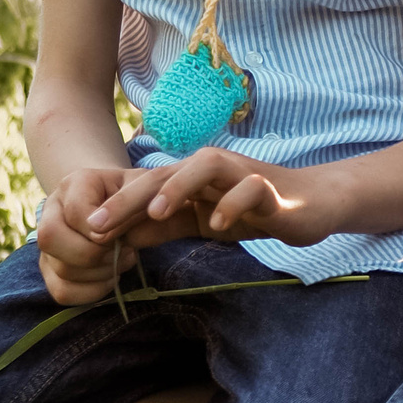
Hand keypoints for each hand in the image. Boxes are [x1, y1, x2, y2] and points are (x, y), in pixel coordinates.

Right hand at [38, 166, 152, 305]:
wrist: (123, 203)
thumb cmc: (136, 194)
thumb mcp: (143, 187)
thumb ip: (128, 203)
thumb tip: (100, 235)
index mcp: (73, 184)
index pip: (75, 211)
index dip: (100, 230)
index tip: (123, 234)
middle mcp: (51, 209)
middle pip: (49, 238)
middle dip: (92, 253)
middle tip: (122, 251)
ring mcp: (47, 242)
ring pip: (58, 268)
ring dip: (98, 273)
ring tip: (120, 260)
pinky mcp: (51, 268)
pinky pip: (62, 292)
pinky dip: (91, 292)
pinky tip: (110, 277)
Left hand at [101, 148, 326, 247]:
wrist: (314, 203)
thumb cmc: (256, 210)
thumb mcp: (203, 220)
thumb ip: (166, 224)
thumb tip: (120, 236)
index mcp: (194, 179)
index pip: (148, 186)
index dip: (117, 206)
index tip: (87, 231)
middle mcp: (214, 170)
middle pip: (167, 171)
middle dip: (131, 196)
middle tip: (100, 224)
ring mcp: (244, 175)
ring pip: (206, 166)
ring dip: (178, 187)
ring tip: (155, 213)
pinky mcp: (273, 190)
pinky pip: (252, 189)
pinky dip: (233, 204)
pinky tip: (218, 225)